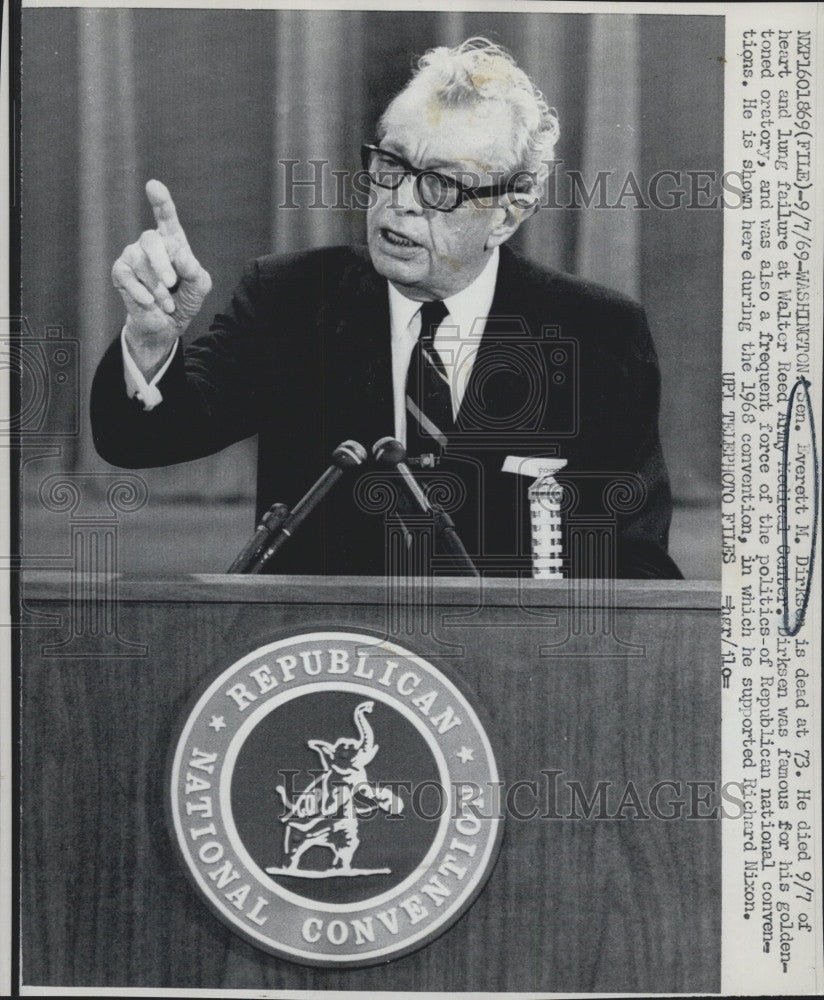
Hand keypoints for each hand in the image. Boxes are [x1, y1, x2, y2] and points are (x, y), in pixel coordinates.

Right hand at [111, 180, 211, 372]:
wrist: (167, 324)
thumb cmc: (185, 299)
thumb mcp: (199, 286)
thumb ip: (195, 271)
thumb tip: (182, 257)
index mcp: (172, 240)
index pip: (166, 217)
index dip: (160, 201)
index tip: (153, 186)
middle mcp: (150, 244)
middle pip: (151, 241)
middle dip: (162, 263)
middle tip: (171, 282)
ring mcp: (132, 256)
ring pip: (142, 265)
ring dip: (158, 288)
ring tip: (168, 303)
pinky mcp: (120, 272)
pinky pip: (128, 277)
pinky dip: (142, 293)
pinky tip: (150, 302)